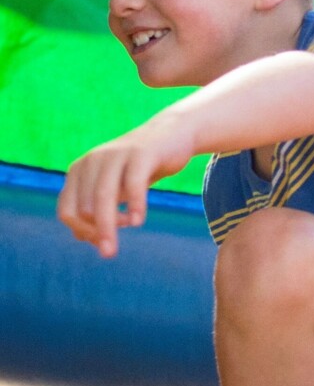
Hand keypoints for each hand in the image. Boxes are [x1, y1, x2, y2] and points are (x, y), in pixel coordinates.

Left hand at [57, 115, 197, 257]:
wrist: (172, 134)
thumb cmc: (141, 166)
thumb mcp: (116, 188)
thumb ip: (97, 208)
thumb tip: (80, 236)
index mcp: (79, 170)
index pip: (68, 210)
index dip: (81, 231)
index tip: (101, 243)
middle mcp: (92, 161)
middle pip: (84, 208)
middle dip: (96, 233)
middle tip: (111, 251)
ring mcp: (115, 155)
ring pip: (103, 198)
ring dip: (108, 227)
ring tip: (114, 249)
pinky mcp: (141, 153)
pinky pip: (134, 184)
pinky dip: (134, 206)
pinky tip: (138, 222)